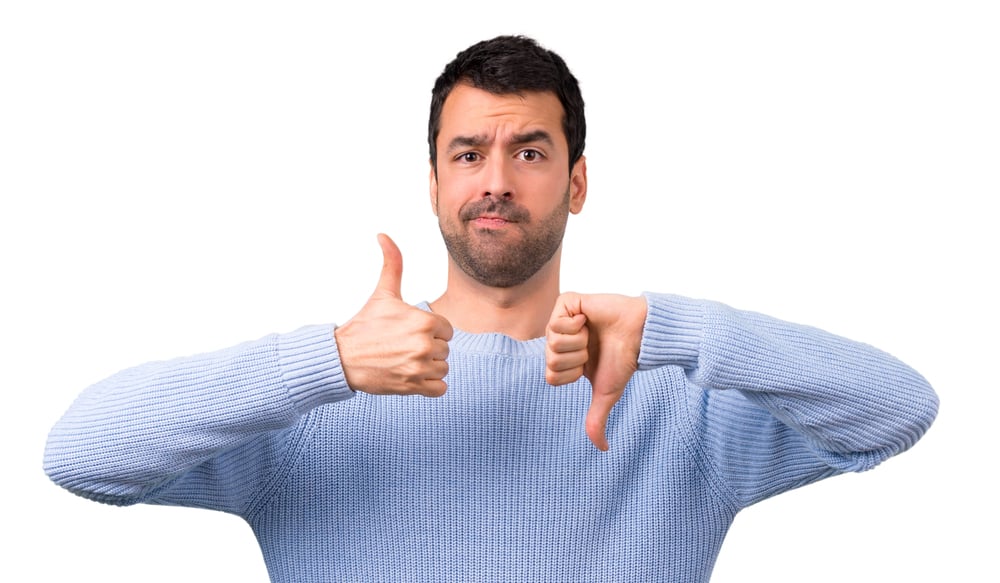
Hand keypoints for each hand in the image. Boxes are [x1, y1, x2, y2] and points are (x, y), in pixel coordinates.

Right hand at [334, 234, 453, 396]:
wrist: (342, 358)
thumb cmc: (364, 324)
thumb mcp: (383, 292)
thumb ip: (392, 263)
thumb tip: (383, 234)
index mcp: (425, 321)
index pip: (446, 329)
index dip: (430, 330)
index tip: (408, 331)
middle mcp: (425, 345)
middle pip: (445, 349)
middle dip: (428, 349)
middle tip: (402, 346)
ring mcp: (419, 368)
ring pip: (442, 369)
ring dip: (428, 367)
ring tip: (404, 360)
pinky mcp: (414, 387)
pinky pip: (440, 389)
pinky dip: (429, 386)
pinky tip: (410, 376)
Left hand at [545, 293, 647, 450]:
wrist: (638, 335)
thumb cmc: (623, 360)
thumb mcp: (606, 394)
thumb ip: (597, 420)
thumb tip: (603, 449)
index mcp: (565, 359)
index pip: (550, 375)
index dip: (571, 373)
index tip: (589, 365)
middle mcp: (560, 339)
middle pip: (550, 359)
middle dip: (576, 357)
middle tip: (592, 347)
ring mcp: (562, 320)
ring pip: (552, 340)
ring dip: (578, 341)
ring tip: (591, 334)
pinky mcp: (568, 302)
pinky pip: (557, 319)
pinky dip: (576, 324)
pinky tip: (588, 319)